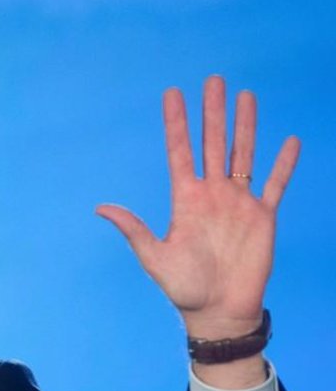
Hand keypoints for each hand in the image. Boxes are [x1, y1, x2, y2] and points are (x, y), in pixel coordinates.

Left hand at [97, 76, 300, 341]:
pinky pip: (275, 185)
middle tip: (213, 80)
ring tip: (246, 95)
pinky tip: (289, 140)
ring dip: (245, 126)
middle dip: (213, 113)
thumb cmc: (185, 288)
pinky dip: (283, 164)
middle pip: (213, 144)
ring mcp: (239, 203)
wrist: (220, 311)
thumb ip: (133, 229)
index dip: (177, 124)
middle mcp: (212, 194)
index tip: (172, 94)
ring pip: (243, 155)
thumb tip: (100, 207)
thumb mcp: (154, 257)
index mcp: (186, 200)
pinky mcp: (263, 217)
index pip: (180, 152)